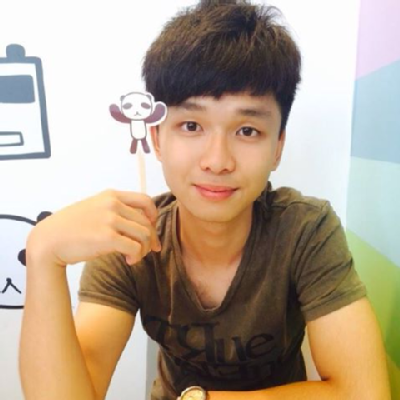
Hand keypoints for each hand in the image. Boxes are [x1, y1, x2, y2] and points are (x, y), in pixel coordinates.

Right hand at [26, 190, 160, 267]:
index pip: (145, 200)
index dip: (153, 216)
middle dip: (151, 238)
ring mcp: (110, 220)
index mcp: (111, 195)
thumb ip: (115, 210)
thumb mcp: (94, 208)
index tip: (151, 228)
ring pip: (144, 235)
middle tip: (148, 250)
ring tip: (134, 257)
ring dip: (144, 249)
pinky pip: (135, 247)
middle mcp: (113, 204)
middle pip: (147, 222)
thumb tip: (140, 224)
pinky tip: (129, 261)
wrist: (49, 240)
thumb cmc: (71, 227)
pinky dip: (136, 256)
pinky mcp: (108, 237)